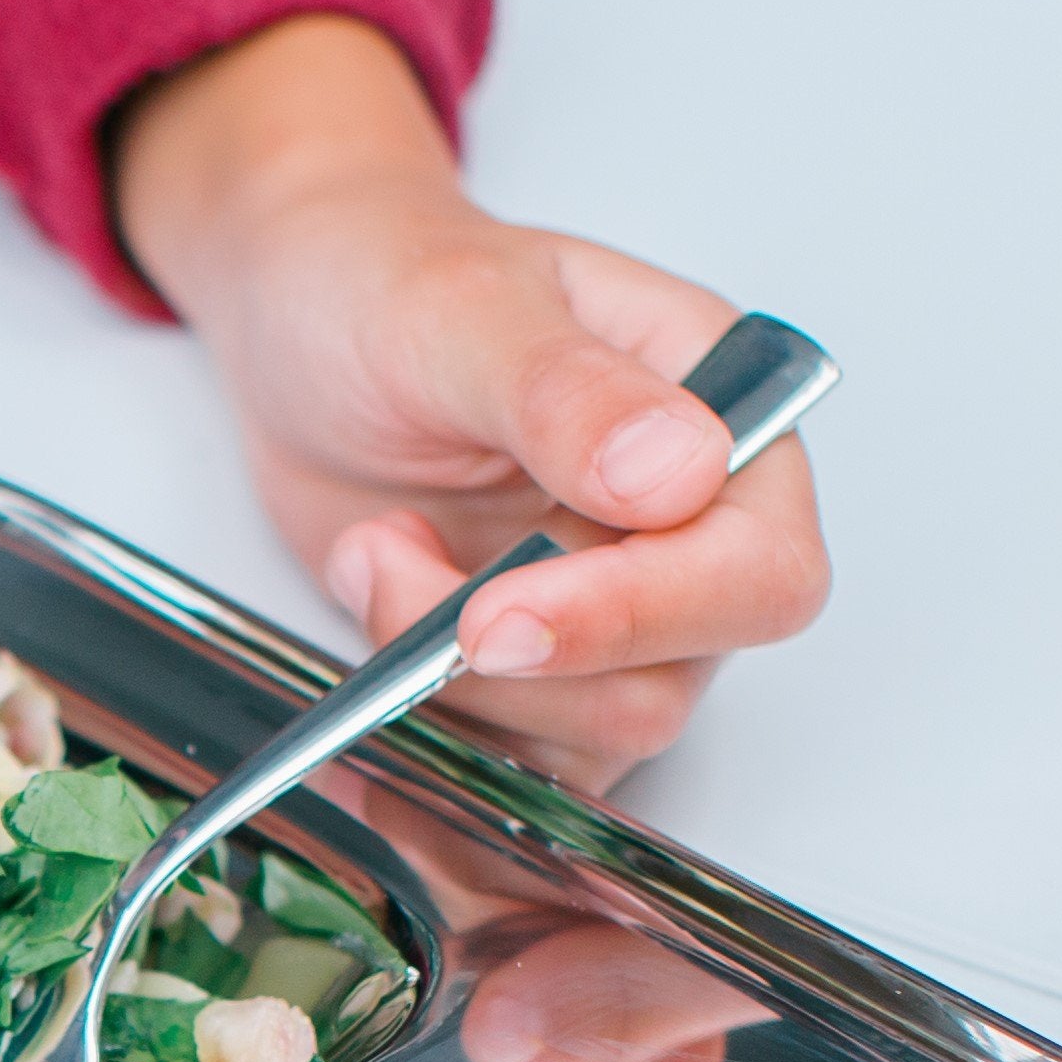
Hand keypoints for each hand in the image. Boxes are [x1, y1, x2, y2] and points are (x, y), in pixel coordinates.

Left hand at [110, 16, 828, 788]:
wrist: (305, 322)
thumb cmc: (394, 286)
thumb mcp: (465, 312)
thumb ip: (568, 393)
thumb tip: (680, 469)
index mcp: (722, 427)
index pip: (756, 575)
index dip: (635, 616)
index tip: (496, 619)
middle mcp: (685, 540)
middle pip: (662, 687)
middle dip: (508, 667)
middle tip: (385, 561)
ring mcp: (604, 621)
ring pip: (577, 747)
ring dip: (446, 694)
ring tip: (367, 558)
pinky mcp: (522, 679)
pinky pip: (508, 776)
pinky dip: (426, 768)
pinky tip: (350, 722)